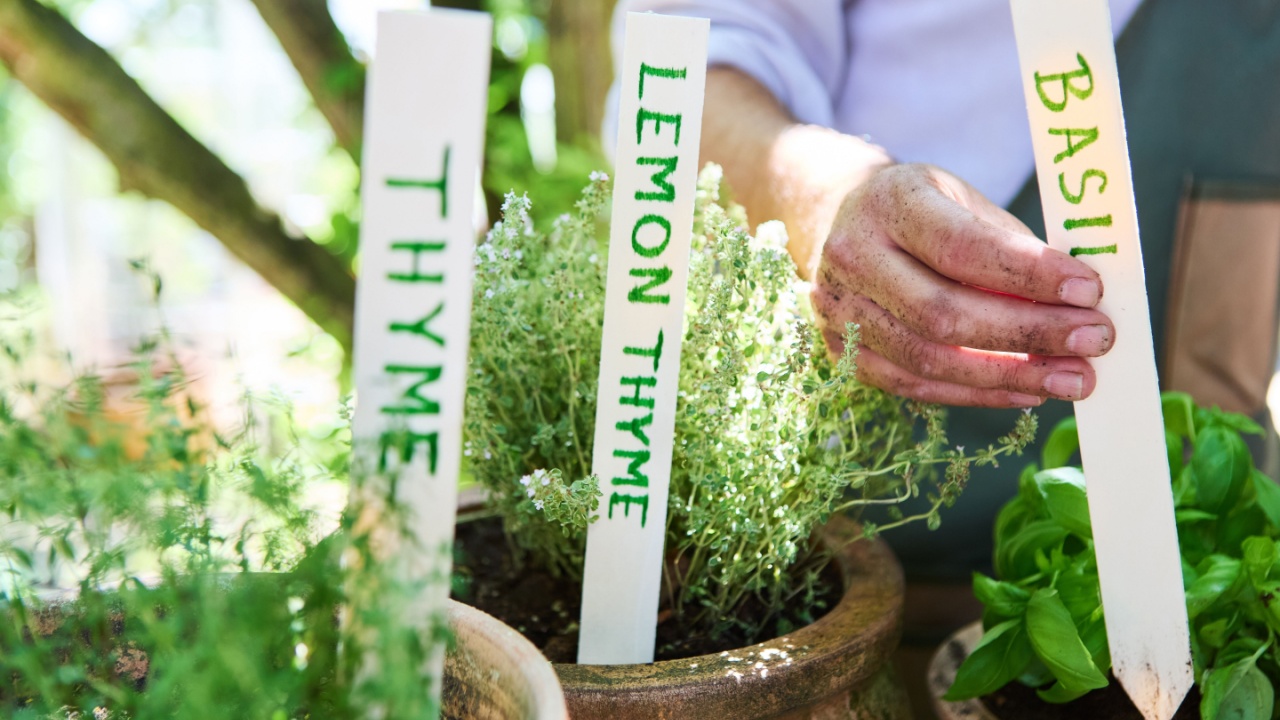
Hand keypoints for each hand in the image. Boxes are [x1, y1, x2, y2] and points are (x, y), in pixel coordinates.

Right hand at [811, 163, 1112, 407]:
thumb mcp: (964, 200)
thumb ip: (1011, 246)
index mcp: (888, 204)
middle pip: (943, 313)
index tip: (1088, 291)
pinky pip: (915, 387)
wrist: (843, 221)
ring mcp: (838, 311)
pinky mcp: (842, 353)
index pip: (960, 247)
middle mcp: (852, 258)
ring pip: (929, 359)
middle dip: (1028, 333)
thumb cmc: (923, 210)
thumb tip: (1077, 302)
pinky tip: (1027, 390)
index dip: (1028, 275)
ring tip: (1072, 379)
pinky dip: (977, 393)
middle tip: (1093, 341)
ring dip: (1009, 375)